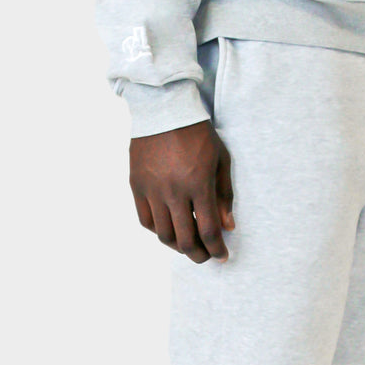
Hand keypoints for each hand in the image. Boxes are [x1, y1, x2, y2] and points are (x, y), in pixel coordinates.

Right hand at [129, 120, 234, 262]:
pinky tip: (169, 229)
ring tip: (188, 244)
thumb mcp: (221, 160)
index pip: (208, 231)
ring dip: (178, 246)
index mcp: (198, 184)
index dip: (216, 250)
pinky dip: (158, 231)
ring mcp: (152, 190)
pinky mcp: (136, 185)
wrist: (163, 108)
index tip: (222, 256)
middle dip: (199, 255)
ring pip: (163, 234)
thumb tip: (227, 227)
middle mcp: (173, 191)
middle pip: (185, 240)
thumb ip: (224, 195)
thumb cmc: (198, 133)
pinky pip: (146, 220)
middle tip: (206, 256)